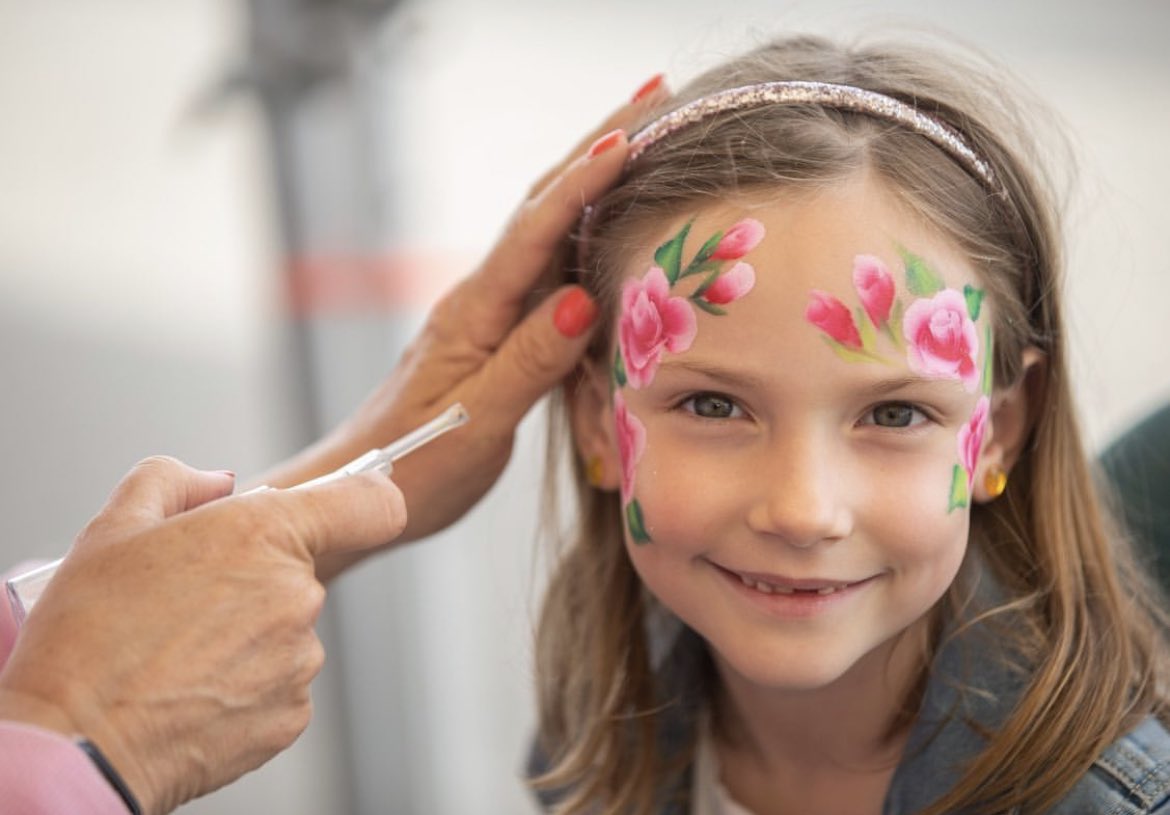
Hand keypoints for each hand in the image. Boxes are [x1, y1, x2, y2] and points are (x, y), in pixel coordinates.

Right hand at [0, 455, 405, 814]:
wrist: (75, 743)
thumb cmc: (88, 639)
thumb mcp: (114, 527)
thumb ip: (174, 482)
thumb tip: (216, 483)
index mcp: (263, 534)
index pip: (368, 504)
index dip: (367, 500)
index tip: (354, 507)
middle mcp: (295, 594)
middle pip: (298, 573)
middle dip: (251, 582)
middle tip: (184, 605)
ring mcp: (298, 660)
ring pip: (285, 633)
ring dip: (245, 640)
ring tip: (176, 657)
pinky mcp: (291, 716)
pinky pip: (278, 686)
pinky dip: (244, 688)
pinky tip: (191, 692)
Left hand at [260, 77, 669, 573]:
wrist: (361, 487)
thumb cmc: (410, 466)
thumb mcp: (474, 423)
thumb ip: (528, 361)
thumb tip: (582, 297)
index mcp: (474, 313)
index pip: (534, 232)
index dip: (581, 183)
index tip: (629, 138)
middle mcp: (483, 299)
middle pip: (543, 206)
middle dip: (595, 148)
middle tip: (653, 97)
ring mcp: (491, 313)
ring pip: (551, 232)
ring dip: (595, 181)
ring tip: (645, 138)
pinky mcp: (501, 334)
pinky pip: (552, 273)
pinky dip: (588, 234)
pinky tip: (613, 223)